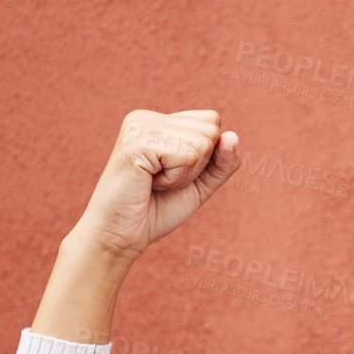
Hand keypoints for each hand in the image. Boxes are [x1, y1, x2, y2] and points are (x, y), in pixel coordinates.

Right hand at [66, 109, 241, 260]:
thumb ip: (222, 162)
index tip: (172, 173)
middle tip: (162, 181)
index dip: (205, 157)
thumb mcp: (200, 184)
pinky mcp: (136, 141)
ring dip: (185, 175)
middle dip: (197, 166)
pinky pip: (186, 156)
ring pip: (202, 143)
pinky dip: (175, 179)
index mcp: (159, 121)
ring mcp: (139, 126)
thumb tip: (233, 136)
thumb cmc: (156, 210)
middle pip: (211, 130)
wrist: (120, 236)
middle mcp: (147, 117)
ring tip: (154, 182)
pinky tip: (149, 183)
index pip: (212, 122)